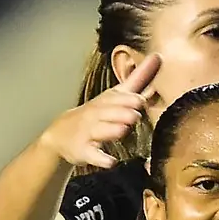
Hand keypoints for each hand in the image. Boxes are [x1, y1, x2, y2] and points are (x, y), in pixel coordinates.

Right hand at [40, 54, 159, 169]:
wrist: (60, 134)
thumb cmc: (96, 113)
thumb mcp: (116, 95)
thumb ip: (138, 80)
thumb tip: (158, 57)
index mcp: (107, 101)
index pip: (117, 97)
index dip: (128, 98)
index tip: (141, 99)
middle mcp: (96, 115)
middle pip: (108, 112)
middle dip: (121, 112)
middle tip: (135, 114)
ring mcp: (88, 133)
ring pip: (101, 131)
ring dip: (112, 130)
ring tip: (123, 130)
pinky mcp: (83, 151)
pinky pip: (92, 155)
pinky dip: (101, 159)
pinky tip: (111, 162)